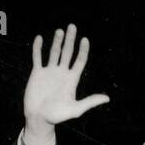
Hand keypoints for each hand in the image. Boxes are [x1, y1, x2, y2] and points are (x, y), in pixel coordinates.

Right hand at [23, 24, 109, 144]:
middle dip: (70, 40)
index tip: (85, 39)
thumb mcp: (76, 109)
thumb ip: (90, 102)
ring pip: (54, 53)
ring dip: (57, 42)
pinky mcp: (37, 73)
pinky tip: (40, 38)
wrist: (38, 118)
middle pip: (68, 53)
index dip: (83, 50)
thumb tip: (107, 98)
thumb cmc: (57, 116)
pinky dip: (38, 48)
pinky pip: (37, 57)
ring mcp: (49, 72)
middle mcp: (61, 73)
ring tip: (60, 31)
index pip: (79, 61)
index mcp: (71, 80)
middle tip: (72, 26)